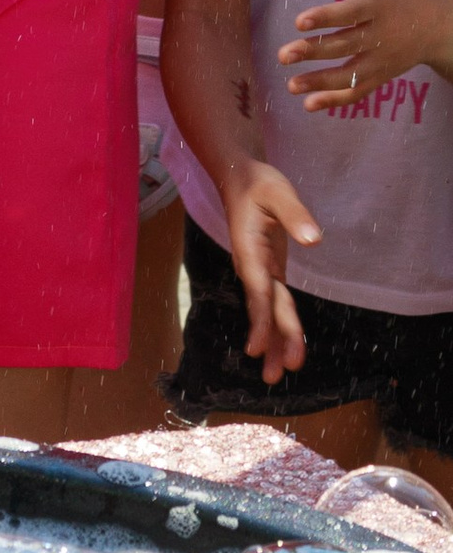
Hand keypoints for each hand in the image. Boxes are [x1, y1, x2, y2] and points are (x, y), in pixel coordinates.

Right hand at [221, 156, 319, 381]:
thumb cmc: (258, 182)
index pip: (258, 291)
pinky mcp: (270, 270)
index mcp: (251, 251)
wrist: (239, 177)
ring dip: (276, 340)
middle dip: (273, 342)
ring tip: (281, 373)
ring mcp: (261, 270)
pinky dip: (283, 325)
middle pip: (265, 309)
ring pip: (269, 310)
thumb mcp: (278, 191)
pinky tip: (289, 345)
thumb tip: (313, 240)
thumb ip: (295, 215)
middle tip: (277, 375)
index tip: (256, 349)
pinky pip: (276, 302)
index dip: (260, 321)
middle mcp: (252, 267)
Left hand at [280, 0, 452, 108]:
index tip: (299, 22)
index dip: (326, 17)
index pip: (351, 12)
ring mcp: (382, 60)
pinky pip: (358, 92)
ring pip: (350, 75)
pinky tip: (309, 104)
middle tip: (283, 55)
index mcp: (378, 4)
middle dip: (314, 51)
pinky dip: (335, 101)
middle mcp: (380, 35)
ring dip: (320, 82)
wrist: (439, 25)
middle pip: (346, 45)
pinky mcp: (381, 76)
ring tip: (291, 85)